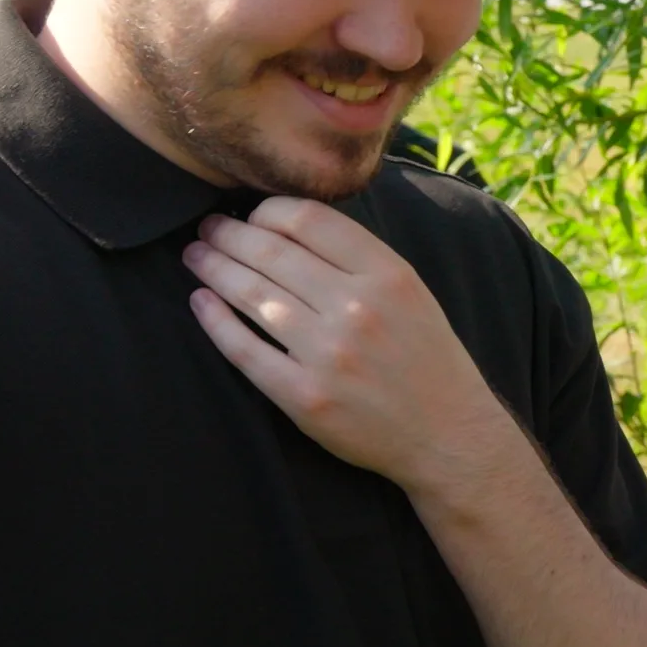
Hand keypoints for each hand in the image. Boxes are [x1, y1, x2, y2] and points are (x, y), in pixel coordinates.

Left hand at [183, 198, 521, 499]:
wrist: (449, 435)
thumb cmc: (427, 359)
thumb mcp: (411, 293)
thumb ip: (359, 259)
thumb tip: (286, 226)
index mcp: (389, 276)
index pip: (309, 220)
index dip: (267, 211)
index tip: (252, 216)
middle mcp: (358, 310)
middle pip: (272, 253)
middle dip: (229, 235)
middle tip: (209, 229)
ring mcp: (329, 355)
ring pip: (252, 296)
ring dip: (214, 269)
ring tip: (198, 257)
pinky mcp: (305, 397)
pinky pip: (244, 350)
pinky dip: (215, 321)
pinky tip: (201, 301)